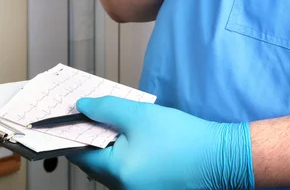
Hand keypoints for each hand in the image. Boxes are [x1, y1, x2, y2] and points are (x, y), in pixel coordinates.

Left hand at [67, 96, 253, 189]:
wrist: (219, 158)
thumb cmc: (182, 138)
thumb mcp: (140, 115)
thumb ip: (106, 109)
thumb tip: (82, 107)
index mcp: (116, 173)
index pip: (79, 153)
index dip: (73, 131)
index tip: (69, 114)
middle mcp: (122, 188)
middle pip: (93, 161)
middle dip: (89, 136)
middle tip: (90, 112)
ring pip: (109, 165)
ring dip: (106, 143)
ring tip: (110, 119)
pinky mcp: (148, 188)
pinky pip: (125, 170)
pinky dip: (121, 152)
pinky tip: (129, 134)